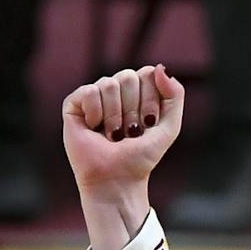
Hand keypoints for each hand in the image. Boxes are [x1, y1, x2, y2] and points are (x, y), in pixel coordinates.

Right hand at [62, 64, 182, 191]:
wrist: (116, 181)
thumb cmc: (140, 159)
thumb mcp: (169, 128)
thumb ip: (175, 97)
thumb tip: (160, 67)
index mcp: (137, 94)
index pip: (147, 74)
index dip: (150, 102)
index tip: (148, 126)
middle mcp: (115, 91)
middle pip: (128, 76)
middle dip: (133, 110)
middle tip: (129, 133)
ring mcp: (94, 96)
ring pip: (108, 83)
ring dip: (115, 117)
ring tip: (112, 136)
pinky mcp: (75, 104)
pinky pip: (89, 91)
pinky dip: (96, 114)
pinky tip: (94, 129)